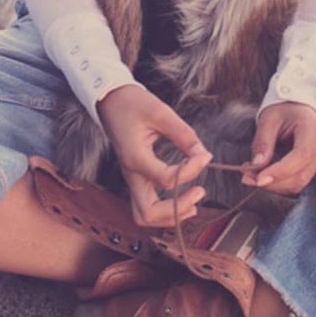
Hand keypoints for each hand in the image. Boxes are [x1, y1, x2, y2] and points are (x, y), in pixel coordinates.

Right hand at [96, 84, 212, 228]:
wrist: (111, 100)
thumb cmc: (132, 104)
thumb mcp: (160, 112)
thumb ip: (183, 134)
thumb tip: (203, 155)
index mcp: (135, 158)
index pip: (166, 180)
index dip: (190, 172)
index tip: (204, 156)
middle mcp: (131, 174)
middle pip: (149, 213)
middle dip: (177, 210)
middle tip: (199, 191)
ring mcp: (132, 178)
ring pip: (145, 216)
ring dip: (170, 216)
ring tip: (193, 201)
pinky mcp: (136, 177)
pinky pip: (147, 206)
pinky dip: (165, 211)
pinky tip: (182, 199)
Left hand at [240, 101, 315, 195]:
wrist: (298, 106)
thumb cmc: (284, 108)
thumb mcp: (269, 118)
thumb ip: (263, 142)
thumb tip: (257, 166)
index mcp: (314, 128)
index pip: (301, 156)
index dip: (280, 171)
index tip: (258, 179)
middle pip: (301, 175)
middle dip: (273, 182)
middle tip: (248, 178)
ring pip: (300, 182)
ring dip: (275, 185)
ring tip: (253, 176)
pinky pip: (299, 181)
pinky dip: (280, 182)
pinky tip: (265, 175)